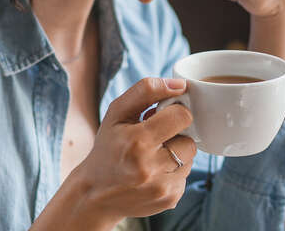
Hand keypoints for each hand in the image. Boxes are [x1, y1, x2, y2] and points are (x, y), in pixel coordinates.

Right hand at [69, 77, 196, 224]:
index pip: (182, 116)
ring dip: (176, 153)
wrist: (95, 193)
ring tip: (153, 156)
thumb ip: (147, 90)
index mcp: (138, 141)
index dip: (173, 112)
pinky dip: (173, 171)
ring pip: (190, 157)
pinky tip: (153, 173)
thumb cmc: (108, 147)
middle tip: (155, 138)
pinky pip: (185, 175)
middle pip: (189, 139)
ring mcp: (162, 187)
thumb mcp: (117, 112)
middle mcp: (151, 168)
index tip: (162, 116)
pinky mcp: (170, 199)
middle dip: (175, 135)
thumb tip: (181, 85)